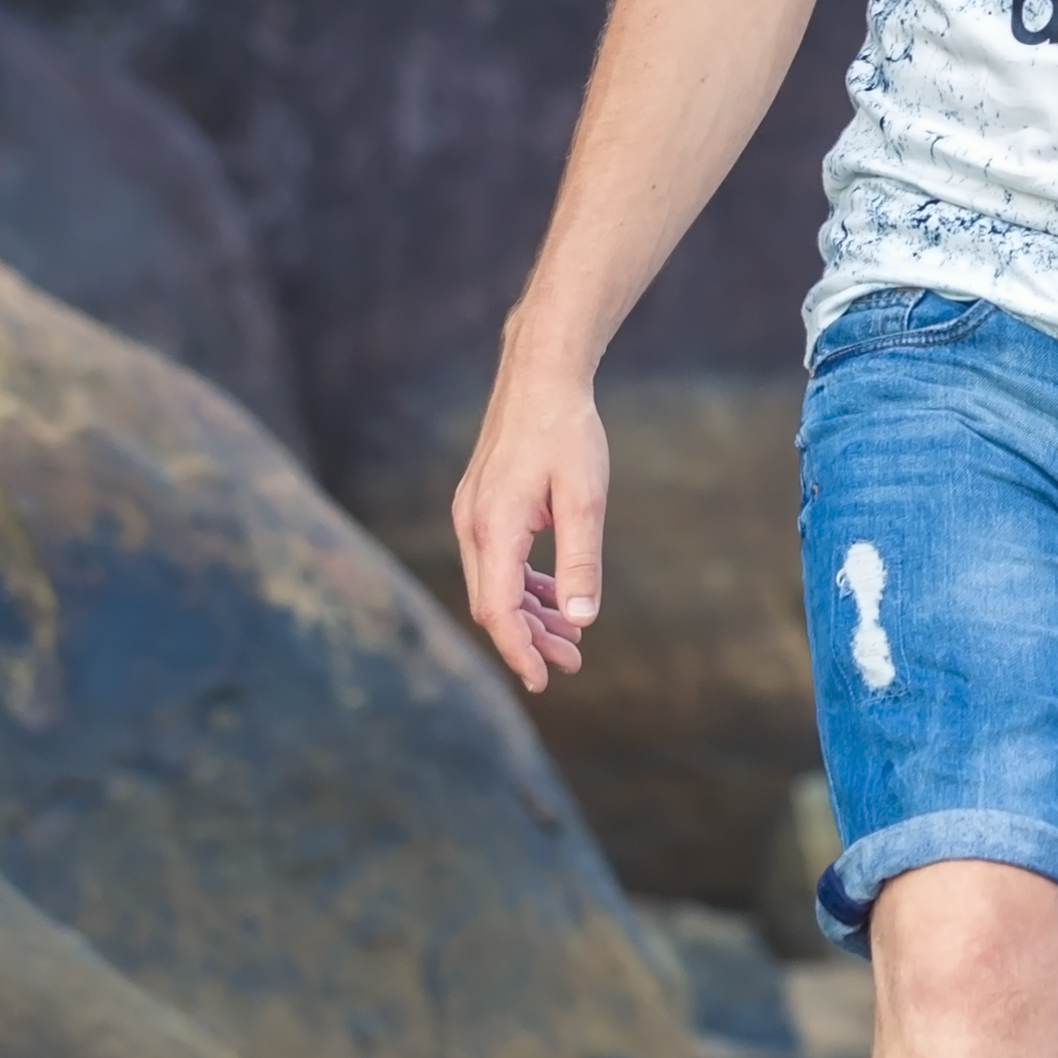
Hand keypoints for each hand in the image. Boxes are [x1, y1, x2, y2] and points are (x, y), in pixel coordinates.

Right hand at [447, 336, 611, 692]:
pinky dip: (524, 585)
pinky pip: (497, 560)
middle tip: (572, 664)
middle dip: (529, 640)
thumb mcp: (585, 500)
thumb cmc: (567, 433)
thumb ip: (581, 562)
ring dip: (529, 614)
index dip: (520, 652)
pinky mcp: (482, 504)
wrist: (540, 376)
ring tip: (569, 637)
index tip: (545, 681)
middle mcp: (472, 526)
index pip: (498, 611)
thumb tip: (583, 620)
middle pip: (493, 604)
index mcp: (493, 529)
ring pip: (494, 584)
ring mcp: (472, 514)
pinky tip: (554, 596)